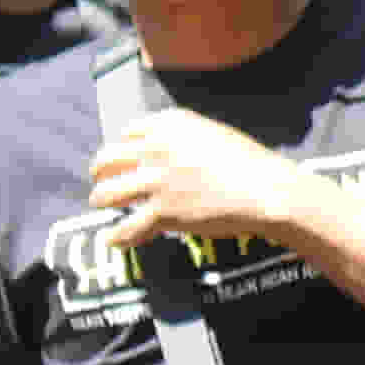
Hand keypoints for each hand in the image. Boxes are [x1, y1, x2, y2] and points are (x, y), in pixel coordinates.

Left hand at [86, 105, 327, 256]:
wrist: (265, 189)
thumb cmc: (249, 162)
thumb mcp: (212, 133)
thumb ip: (182, 138)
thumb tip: (164, 152)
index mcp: (169, 125)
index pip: (127, 134)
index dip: (122, 148)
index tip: (122, 159)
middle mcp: (156, 149)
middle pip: (107, 160)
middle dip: (100, 172)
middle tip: (101, 181)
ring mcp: (156, 181)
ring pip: (108, 194)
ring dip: (102, 200)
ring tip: (102, 205)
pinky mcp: (162, 212)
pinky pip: (128, 227)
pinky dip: (118, 236)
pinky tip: (113, 239)